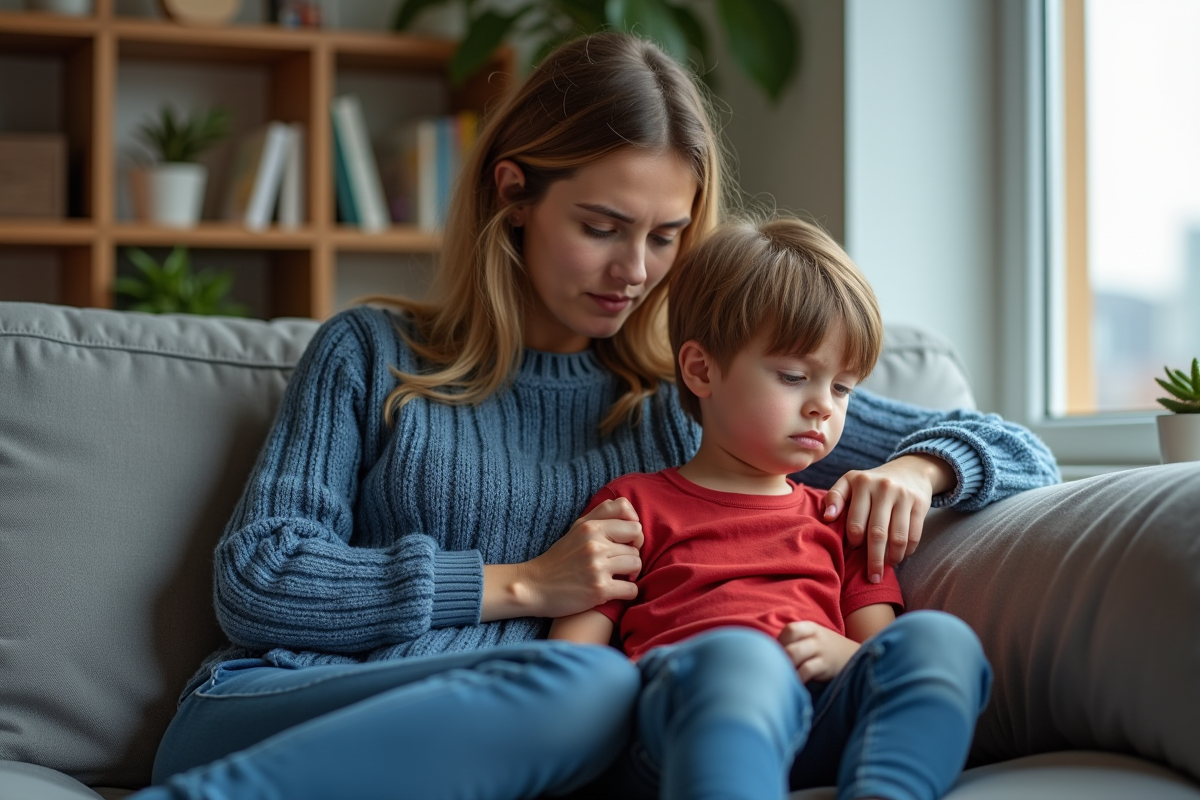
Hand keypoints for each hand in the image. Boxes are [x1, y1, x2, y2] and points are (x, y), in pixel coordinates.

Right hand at [515, 498, 643, 618]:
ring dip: (630, 574)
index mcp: (591, 527)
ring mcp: (597, 567)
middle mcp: (595, 544)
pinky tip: (614, 591)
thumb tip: (629, 509)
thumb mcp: (577, 528)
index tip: (625, 545)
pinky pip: (632, 589)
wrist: (535, 586)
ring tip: (616, 577)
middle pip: (636, 547)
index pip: (634, 524)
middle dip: (630, 556)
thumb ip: (601, 514)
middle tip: (619, 565)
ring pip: (636, 565)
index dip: (634, 536)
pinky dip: (627, 593)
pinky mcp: (599, 589)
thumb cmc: (560, 558)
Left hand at [777, 621, 860, 682]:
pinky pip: (806, 671)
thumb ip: (796, 641)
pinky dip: (797, 678)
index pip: (789, 629)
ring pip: (794, 654)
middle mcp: (815, 637)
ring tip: (781, 676)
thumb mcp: (815, 638)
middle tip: (774, 670)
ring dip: (785, 667)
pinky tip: (794, 684)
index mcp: (810, 628)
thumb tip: (768, 652)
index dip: (779, 642)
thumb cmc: (827, 650)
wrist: (857, 657)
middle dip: (778, 659)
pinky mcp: (826, 666)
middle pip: (788, 644)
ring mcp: (821, 651)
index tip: (776, 656)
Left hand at [822, 454, 952, 581]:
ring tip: (886, 568)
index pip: (855, 522)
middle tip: (872, 577)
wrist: (909, 471)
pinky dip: (907, 551)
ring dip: (892, 558)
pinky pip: (914, 535)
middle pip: (877, 533)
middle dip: (874, 560)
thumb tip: (827, 517)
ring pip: (898, 537)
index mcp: (861, 483)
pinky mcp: (920, 504)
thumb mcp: (849, 482)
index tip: (852, 551)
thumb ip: (835, 497)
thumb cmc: (871, 484)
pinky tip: (900, 557)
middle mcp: (883, 487)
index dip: (854, 541)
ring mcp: (904, 496)